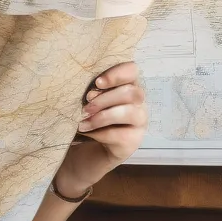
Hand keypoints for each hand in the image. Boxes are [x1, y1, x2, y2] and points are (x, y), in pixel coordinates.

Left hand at [54, 61, 147, 197]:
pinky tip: (86, 131)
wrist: (89, 149)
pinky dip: (99, 132)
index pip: (133, 71)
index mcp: (128, 86)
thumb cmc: (89, 116)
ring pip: (129, 112)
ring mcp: (139, 123)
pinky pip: (119, 134)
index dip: (117, 74)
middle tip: (85, 103)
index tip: (97, 82)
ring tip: (82, 120)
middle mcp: (139, 103)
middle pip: (131, 93)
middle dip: (105, 98)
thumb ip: (92, 89)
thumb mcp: (89, 99)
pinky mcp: (133, 142)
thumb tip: (84, 86)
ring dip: (102, 116)